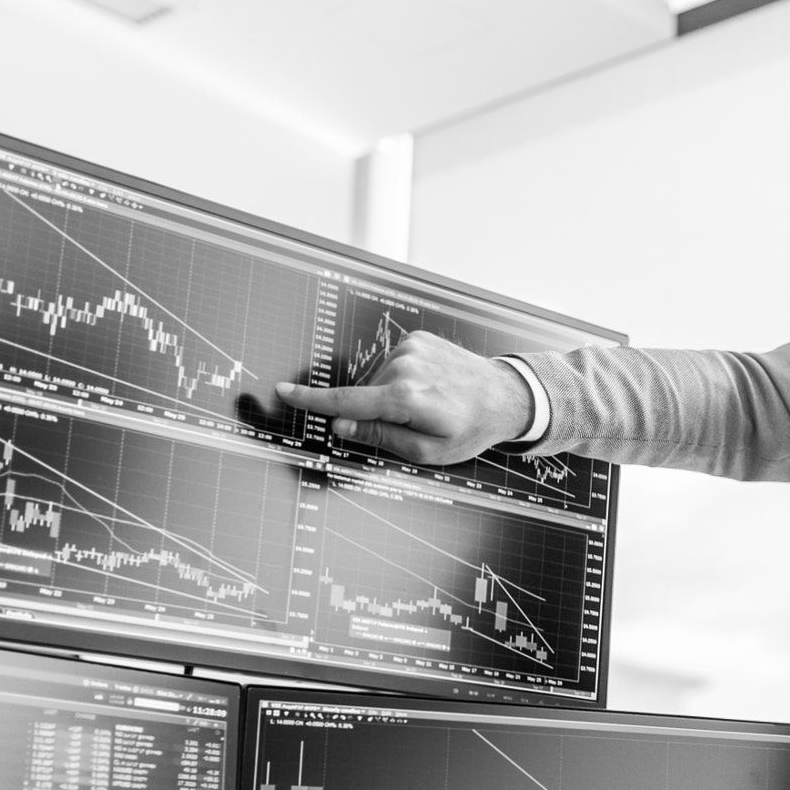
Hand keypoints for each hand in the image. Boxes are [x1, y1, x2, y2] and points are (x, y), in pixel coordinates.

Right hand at [275, 330, 533, 464]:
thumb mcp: (428, 451)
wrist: (506, 396)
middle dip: (379, 413)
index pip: (346, 402)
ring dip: (393, 395)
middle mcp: (405, 366)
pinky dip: (404, 378)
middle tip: (418, 424)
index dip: (313, 401)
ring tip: (431, 403)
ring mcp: (412, 347)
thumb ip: (380, 437)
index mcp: (406, 397)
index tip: (283, 392)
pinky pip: (395, 364)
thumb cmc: (471, 428)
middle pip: (365, 396)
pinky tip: (431, 386)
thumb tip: (342, 426)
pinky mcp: (418, 338)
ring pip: (379, 380)